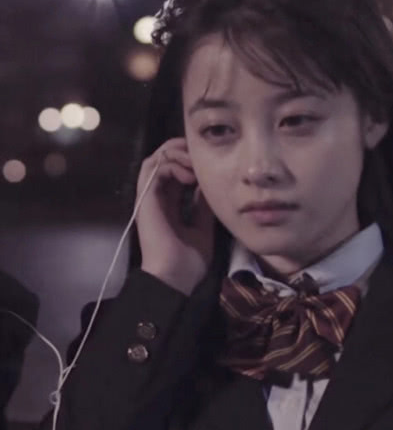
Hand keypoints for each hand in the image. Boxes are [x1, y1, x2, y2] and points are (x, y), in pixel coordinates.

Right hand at [135, 137, 214, 293]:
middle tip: (202, 155)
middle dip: (183, 150)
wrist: (175, 278)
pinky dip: (171, 164)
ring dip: (177, 154)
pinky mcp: (145, 198)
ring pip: (156, 158)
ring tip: (196, 164)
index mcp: (169, 205)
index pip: (175, 171)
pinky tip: (190, 176)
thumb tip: (207, 186)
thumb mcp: (203, 228)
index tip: (210, 162)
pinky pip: (152, 168)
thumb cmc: (189, 261)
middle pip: (163, 159)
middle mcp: (156, 197)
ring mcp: (149, 197)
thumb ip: (202, 207)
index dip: (190, 160)